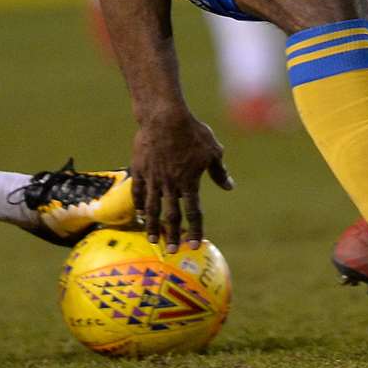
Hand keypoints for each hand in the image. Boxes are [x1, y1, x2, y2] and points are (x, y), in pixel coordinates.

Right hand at [129, 112, 232, 249]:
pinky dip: (139, 204)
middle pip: (171, 215)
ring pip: (152, 207)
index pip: (193, 213)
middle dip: (173, 235)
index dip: (194, 230)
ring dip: (153, 225)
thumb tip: (229, 186)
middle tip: (171, 250)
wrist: (164, 117)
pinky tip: (140, 214)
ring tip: (152, 240)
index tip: (194, 245)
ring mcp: (153, 178)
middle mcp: (171, 184)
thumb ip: (219, 171)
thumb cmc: (192, 132)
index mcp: (190, 182)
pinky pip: (138, 190)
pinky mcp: (140, 169)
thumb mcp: (213, 150)